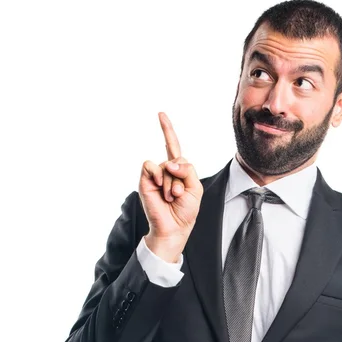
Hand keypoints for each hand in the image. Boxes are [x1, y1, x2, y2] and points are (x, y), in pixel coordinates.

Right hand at [138, 112, 202, 253]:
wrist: (174, 227)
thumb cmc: (186, 210)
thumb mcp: (196, 188)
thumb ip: (188, 169)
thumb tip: (169, 161)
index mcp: (179, 170)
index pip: (172, 146)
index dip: (167, 130)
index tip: (160, 114)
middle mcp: (166, 170)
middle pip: (177, 159)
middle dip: (182, 178)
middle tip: (179, 195)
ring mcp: (155, 174)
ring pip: (167, 165)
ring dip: (172, 183)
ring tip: (170, 197)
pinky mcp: (145, 179)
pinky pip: (151, 166)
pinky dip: (159, 176)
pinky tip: (160, 189)